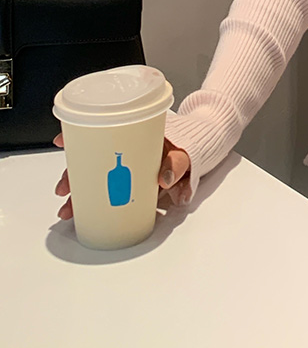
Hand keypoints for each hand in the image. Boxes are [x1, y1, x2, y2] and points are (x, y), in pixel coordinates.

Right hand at [53, 134, 191, 219]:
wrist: (204, 148)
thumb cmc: (191, 143)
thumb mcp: (186, 150)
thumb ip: (178, 163)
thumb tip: (165, 180)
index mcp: (135, 137)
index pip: (100, 135)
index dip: (78, 138)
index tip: (61, 142)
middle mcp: (127, 153)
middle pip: (92, 161)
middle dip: (73, 175)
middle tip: (64, 189)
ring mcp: (129, 170)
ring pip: (98, 180)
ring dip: (81, 194)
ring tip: (69, 209)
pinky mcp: (136, 185)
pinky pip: (113, 193)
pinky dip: (99, 203)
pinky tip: (84, 213)